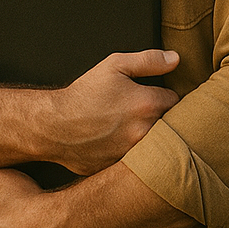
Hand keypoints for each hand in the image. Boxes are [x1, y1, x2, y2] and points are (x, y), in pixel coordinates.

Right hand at [44, 49, 179, 175]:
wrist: (53, 126)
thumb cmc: (83, 94)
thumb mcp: (114, 66)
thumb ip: (149, 60)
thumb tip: (176, 59)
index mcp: (147, 105)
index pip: (175, 101)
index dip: (163, 97)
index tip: (153, 96)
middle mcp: (144, 132)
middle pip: (169, 126)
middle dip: (161, 118)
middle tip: (140, 113)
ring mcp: (133, 154)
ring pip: (154, 145)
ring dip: (149, 138)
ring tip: (128, 128)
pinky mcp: (121, 168)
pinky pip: (135, 162)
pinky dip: (131, 153)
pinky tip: (116, 143)